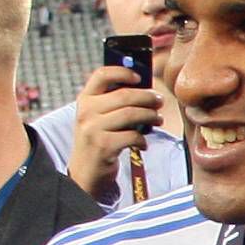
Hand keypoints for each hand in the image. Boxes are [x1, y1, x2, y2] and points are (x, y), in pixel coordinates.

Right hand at [67, 65, 164, 197]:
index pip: (101, 75)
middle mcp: (86, 112)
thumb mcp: (98, 117)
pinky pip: (132, 136)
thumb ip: (113, 102)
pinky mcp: (103, 146)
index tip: (140, 78)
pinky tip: (143, 143)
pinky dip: (142, 139)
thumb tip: (146, 88)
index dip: (123, 72)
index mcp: (85, 99)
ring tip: (158, 119)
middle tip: (160, 102)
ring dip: (150, 116)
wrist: (85, 172)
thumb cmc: (99, 140)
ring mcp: (93, 129)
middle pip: (124, 95)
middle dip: (148, 97)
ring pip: (131, 114)